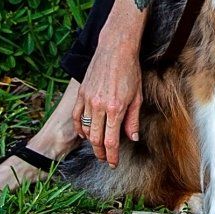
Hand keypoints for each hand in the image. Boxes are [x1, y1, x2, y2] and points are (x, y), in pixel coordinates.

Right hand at [77, 1, 142, 167]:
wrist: (115, 50)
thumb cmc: (130, 72)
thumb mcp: (137, 97)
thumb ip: (132, 120)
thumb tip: (132, 138)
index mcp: (116, 109)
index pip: (111, 141)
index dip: (111, 156)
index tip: (113, 163)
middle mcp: (100, 107)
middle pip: (97, 139)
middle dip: (101, 153)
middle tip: (105, 159)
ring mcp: (88, 100)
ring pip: (86, 130)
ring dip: (92, 142)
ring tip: (98, 147)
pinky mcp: (81, 94)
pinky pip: (77, 117)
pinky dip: (80, 128)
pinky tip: (85, 134)